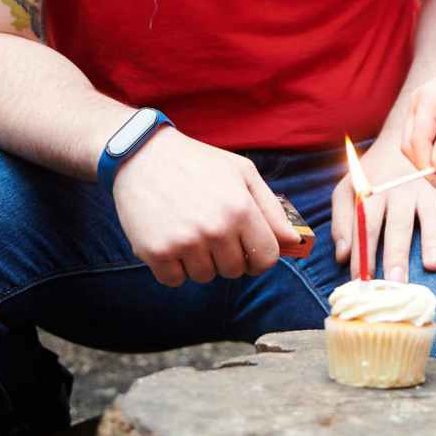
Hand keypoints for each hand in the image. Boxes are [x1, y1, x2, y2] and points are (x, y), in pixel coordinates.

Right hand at [109, 127, 297, 286]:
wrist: (142, 155)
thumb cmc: (198, 163)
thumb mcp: (242, 173)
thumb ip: (272, 209)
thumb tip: (293, 242)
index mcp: (240, 209)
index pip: (267, 258)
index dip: (261, 257)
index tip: (249, 251)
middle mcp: (214, 229)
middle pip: (235, 271)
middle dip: (229, 257)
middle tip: (213, 232)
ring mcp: (184, 243)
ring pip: (205, 276)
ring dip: (200, 261)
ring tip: (190, 231)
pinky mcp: (155, 252)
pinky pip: (175, 280)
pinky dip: (174, 267)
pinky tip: (171, 239)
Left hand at [331, 133, 435, 283]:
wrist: (404, 134)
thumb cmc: (372, 173)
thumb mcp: (348, 188)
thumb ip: (342, 222)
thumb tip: (342, 257)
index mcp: (373, 192)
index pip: (366, 226)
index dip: (363, 254)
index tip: (362, 282)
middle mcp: (401, 192)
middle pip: (398, 226)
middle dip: (397, 254)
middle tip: (397, 281)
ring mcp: (428, 190)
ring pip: (431, 218)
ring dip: (433, 242)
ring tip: (434, 266)